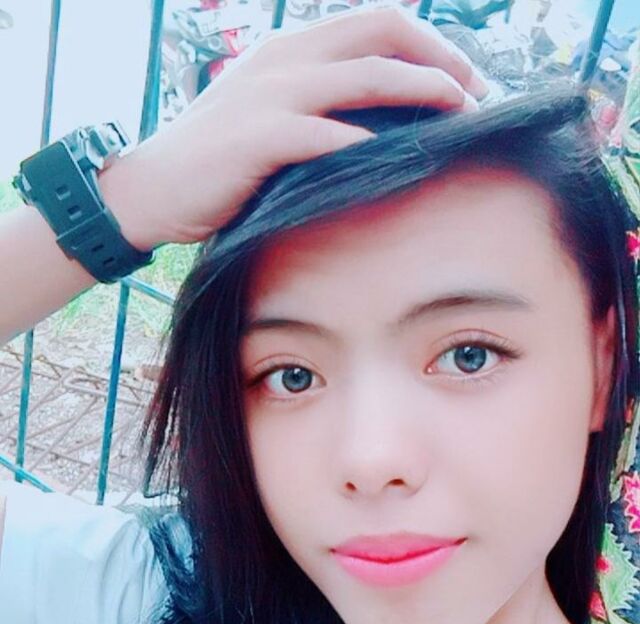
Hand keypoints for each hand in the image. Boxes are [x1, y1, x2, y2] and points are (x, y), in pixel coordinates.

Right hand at [103, 6, 487, 250]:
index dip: (430, 44)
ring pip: (363, 76)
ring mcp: (271, 94)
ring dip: (420, 91)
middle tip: (477, 93)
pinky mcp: (256, 137)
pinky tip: (396, 159)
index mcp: (293, 47)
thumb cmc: (218, 159)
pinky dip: (364, 143)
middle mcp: (286, 58)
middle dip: (440, 57)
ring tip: (458, 113)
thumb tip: (379, 122)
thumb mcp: (270, 112)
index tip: (465, 79)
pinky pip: (323, 134)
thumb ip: (317, 103)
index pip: (377, 22)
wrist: (153, 187)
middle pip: (382, 31)